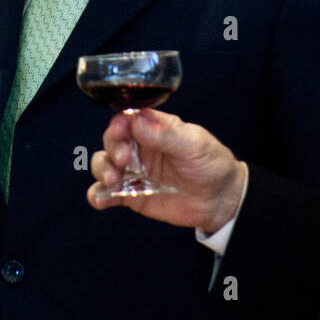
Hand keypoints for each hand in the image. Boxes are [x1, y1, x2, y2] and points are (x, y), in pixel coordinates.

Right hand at [87, 109, 246, 233]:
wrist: (221, 200)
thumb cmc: (211, 164)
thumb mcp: (194, 144)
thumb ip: (165, 134)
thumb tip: (137, 120)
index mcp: (154, 129)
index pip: (128, 118)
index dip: (119, 123)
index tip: (119, 131)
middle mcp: (140, 148)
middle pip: (111, 140)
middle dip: (112, 148)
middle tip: (123, 160)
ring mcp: (134, 172)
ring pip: (103, 164)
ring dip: (102, 169)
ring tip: (113, 180)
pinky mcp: (131, 196)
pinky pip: (107, 194)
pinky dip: (99, 195)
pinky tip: (103, 199)